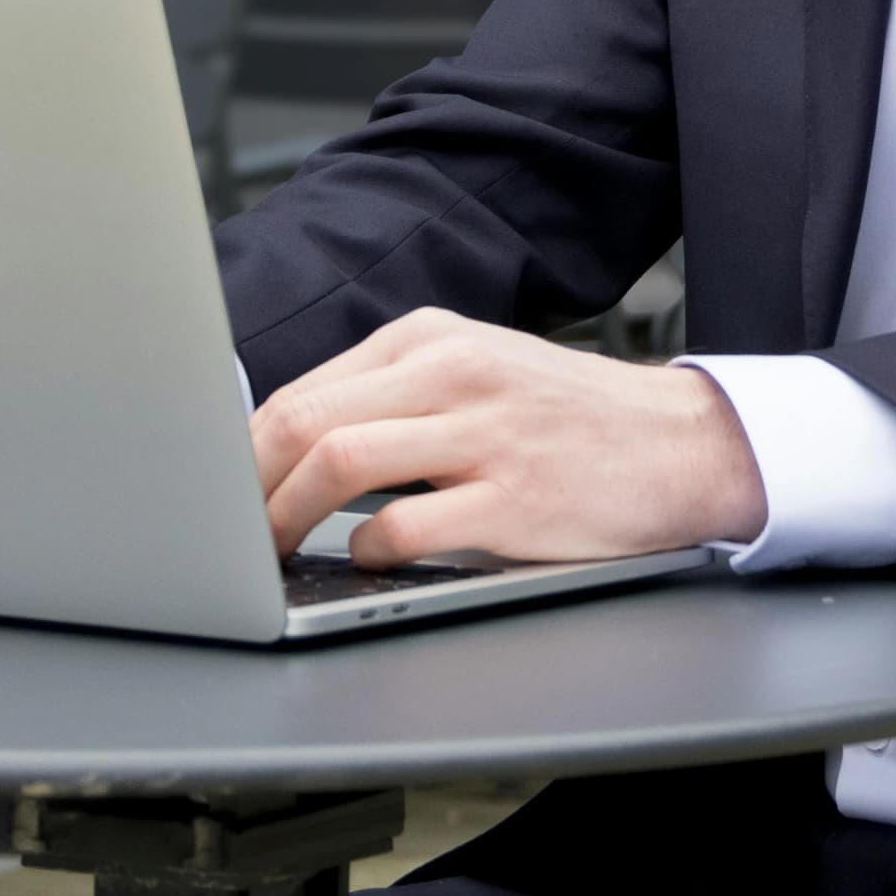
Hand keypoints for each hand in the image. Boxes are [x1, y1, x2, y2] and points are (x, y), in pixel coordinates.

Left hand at [250, 308, 768, 567]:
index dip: (242, 450)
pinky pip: (408, 526)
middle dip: (246, 484)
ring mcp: (485, 434)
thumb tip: (283, 445)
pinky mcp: (516, 498)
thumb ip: (391, 393)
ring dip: (286, 518)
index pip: (303, 389)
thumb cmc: (564, 416)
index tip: (217, 493)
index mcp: (431, 338)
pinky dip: (367, 548)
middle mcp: (453, 373)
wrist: (679, 444)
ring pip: (342, 461)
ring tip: (270, 554)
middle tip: (224, 532)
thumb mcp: (475, 372)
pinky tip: (366, 556)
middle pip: (305, 420)